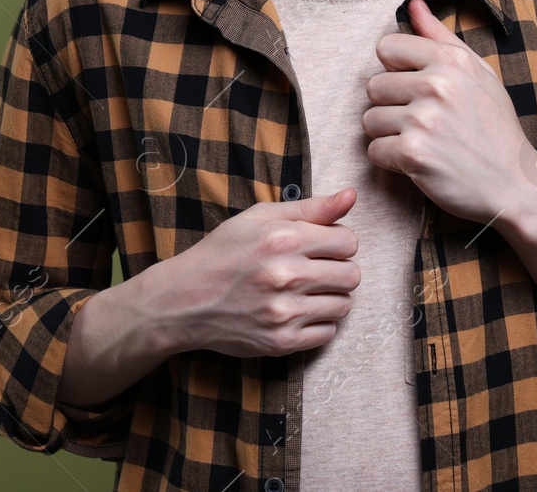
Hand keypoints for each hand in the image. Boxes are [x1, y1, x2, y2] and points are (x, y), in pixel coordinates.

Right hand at [161, 186, 361, 357]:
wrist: (185, 300)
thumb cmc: (223, 253)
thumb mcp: (260, 218)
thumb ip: (311, 208)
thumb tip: (352, 195)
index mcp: (284, 239)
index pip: (349, 242)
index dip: (338, 242)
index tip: (321, 247)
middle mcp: (286, 276)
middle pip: (351, 275)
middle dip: (338, 269)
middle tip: (315, 269)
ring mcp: (284, 313)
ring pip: (344, 305)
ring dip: (331, 297)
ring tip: (307, 291)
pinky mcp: (281, 342)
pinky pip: (328, 333)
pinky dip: (319, 322)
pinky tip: (298, 311)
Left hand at [362, 0, 536, 227]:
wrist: (514, 185)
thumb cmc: (495, 128)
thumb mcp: (478, 74)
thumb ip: (441, 38)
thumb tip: (413, 5)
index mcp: (451, 60)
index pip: (387, 47)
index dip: (395, 70)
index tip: (414, 89)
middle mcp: (437, 85)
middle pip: (373, 86)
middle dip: (390, 106)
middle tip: (420, 122)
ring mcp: (424, 120)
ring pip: (369, 120)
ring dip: (388, 135)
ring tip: (420, 142)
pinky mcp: (413, 154)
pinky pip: (374, 151)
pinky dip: (391, 161)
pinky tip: (418, 162)